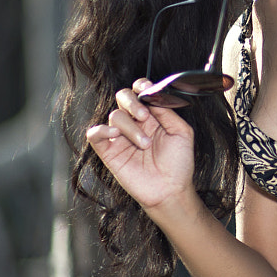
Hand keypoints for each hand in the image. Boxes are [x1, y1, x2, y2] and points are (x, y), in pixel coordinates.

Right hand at [84, 79, 197, 215]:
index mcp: (153, 116)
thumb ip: (167, 111)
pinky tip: (116, 136)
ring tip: (144, 144)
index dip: (141, 86)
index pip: (140, 92)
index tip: (146, 88)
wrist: (170, 190)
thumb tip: (154, 96)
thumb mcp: (181, 132)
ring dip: (130, 128)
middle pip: (123, 97)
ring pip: (115, 116)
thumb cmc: (178, 164)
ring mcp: (121, 137)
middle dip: (132, 102)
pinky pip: (95, 134)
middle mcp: (135, 123)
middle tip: (145, 117)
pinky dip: (102, 130)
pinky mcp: (109, 151)